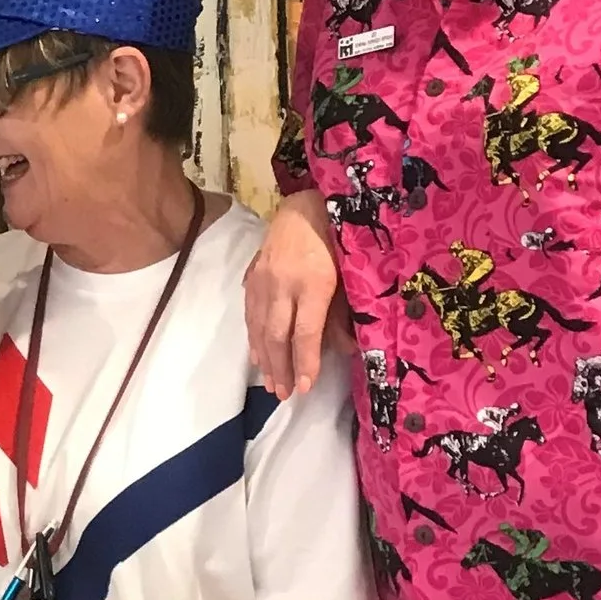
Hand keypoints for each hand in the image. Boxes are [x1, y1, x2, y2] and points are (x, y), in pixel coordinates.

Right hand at [245, 197, 339, 398]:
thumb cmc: (338, 238)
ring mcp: (264, 280)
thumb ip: (345, 312)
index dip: (305, 362)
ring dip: (264, 359)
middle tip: (284, 395)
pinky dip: (253, 338)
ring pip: (258, 327)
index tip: (305, 388)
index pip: (306, 332)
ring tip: (270, 384)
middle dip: (281, 368)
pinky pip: (249, 313)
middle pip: (277, 335)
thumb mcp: (351, 273)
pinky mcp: (253, 275)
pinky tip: (257, 356)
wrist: (306, 204)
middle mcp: (283, 284)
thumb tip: (345, 349)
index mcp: (313, 283)